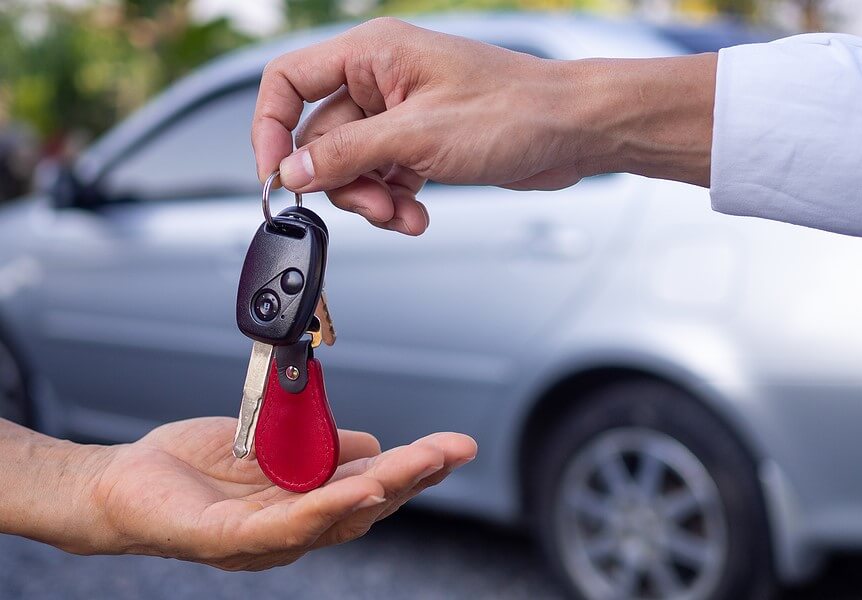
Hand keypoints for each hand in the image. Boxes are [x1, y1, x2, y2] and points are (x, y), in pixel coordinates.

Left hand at [88, 417, 475, 569]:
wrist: (124, 484)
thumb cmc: (195, 468)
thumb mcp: (273, 442)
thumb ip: (321, 444)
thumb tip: (373, 444)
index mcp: (308, 502)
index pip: (373, 488)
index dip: (415, 469)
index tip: (453, 446)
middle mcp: (295, 527)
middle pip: (367, 506)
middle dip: (416, 476)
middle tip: (456, 450)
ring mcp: (265, 540)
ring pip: (336, 518)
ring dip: (385, 488)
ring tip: (423, 463)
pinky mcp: (229, 540)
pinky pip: (284, 527)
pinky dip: (326, 510)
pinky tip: (358, 492)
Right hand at [252, 18, 714, 234]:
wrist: (571, 131)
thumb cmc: (512, 111)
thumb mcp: (418, 136)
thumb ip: (347, 154)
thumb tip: (292, 171)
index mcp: (372, 55)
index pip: (289, 82)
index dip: (271, 129)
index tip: (277, 176)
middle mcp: (381, 80)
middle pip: (322, 138)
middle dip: (344, 182)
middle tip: (374, 207)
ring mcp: (401, 114)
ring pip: (354, 165)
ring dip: (372, 198)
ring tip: (405, 214)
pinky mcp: (421, 142)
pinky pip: (385, 176)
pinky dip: (395, 200)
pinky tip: (418, 214)